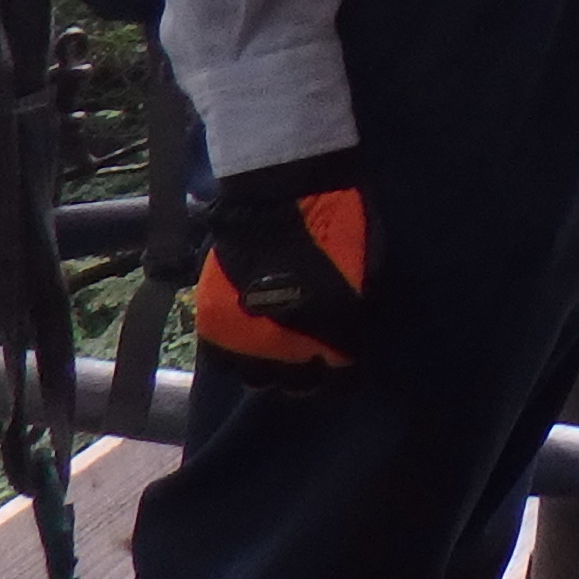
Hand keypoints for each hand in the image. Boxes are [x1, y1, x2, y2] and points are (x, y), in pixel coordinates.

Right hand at [198, 152, 368, 384]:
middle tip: (307, 354)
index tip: (342, 361)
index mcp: (337, 336)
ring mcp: (248, 341)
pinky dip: (233, 355)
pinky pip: (221, 361)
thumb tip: (355, 330)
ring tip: (272, 347)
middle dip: (305, 372)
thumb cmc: (337, 221)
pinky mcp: (213, 326)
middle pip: (297, 386)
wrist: (282, 193)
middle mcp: (292, 350)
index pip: (341, 379)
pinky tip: (245, 336)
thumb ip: (357, 310)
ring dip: (266, 368)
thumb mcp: (366, 268)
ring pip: (256, 380)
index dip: (342, 371)